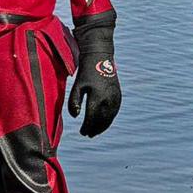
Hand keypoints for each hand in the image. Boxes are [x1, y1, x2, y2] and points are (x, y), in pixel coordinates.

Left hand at [65, 14, 120, 137]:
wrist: (100, 57)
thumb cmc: (85, 72)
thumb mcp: (77, 85)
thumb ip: (74, 102)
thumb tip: (75, 117)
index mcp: (97, 97)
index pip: (92, 118)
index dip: (87, 127)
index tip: (82, 132)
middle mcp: (108, 99)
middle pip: (102, 121)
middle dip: (95, 129)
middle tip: (87, 135)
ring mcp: (115, 97)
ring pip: (110, 118)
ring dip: (103, 126)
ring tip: (95, 132)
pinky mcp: (119, 95)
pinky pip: (114, 112)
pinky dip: (109, 119)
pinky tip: (103, 123)